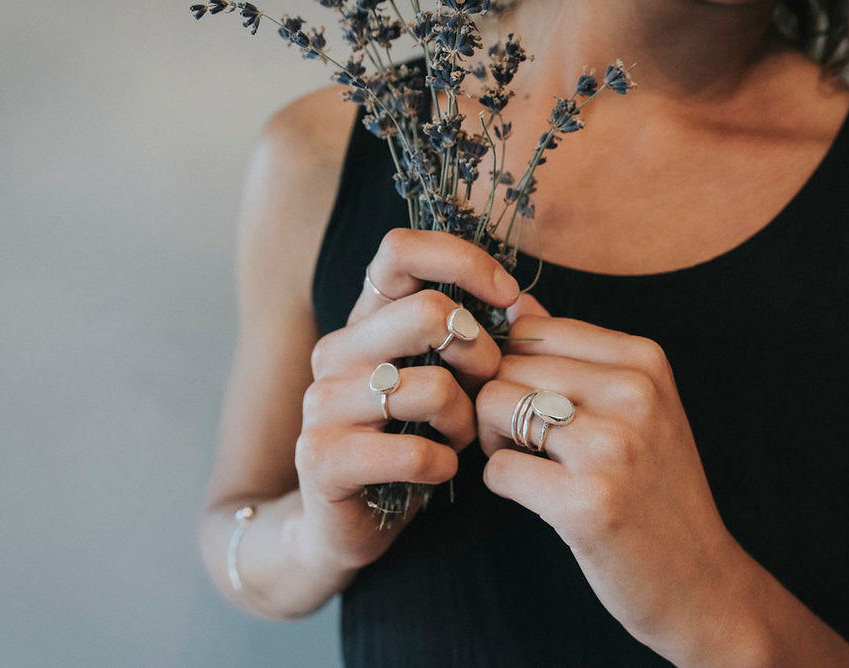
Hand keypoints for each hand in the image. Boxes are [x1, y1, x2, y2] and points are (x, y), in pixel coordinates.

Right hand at [295, 228, 518, 570]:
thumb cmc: (411, 441)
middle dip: (481, 356)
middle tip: (485, 392)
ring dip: (464, 421)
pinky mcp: (323, 456)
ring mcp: (323, 402)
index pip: (400, 250)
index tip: (506, 298)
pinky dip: (444, 465)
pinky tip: (439, 471)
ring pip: (430, 387)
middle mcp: (337, 350)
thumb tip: (525, 301)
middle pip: (427, 313)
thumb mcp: (448, 380)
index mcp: (366, 320)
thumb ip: (479, 338)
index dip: (461, 261)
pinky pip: (416, 452)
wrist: (350, 521)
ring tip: (456, 439)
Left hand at [476, 294, 744, 660]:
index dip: (510, 364)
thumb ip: (574, 353)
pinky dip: (503, 484)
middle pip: (505, 365)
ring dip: (492, 440)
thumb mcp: (634, 406)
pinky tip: (538, 497)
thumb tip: (515, 302)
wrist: (701, 581)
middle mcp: (632, 393)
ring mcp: (612, 447)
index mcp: (644, 360)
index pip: (532, 328)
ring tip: (528, 464)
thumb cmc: (655, 489)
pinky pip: (498, 469)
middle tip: (523, 442)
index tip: (526, 400)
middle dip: (496, 404)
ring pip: (492, 406)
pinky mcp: (588, 502)